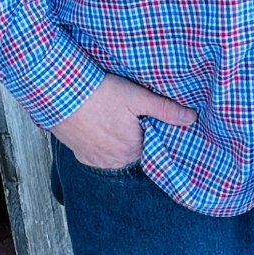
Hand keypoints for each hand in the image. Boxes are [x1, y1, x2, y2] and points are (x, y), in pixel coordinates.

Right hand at [50, 73, 196, 167]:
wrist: (62, 93)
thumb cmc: (100, 93)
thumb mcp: (138, 97)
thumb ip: (165, 109)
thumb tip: (191, 118)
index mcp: (133, 149)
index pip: (152, 145)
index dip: (152, 130)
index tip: (148, 118)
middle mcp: (115, 162)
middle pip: (134, 150)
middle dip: (135, 135)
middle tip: (130, 114)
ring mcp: (96, 161)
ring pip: (115, 153)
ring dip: (118, 140)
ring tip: (114, 118)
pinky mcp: (81, 155)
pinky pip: (97, 154)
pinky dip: (100, 143)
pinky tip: (100, 126)